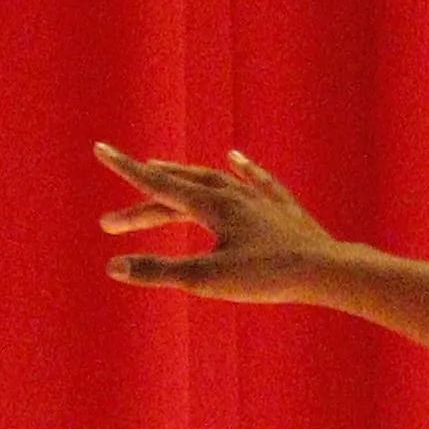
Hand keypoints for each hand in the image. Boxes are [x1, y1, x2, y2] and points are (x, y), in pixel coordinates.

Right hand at [97, 142, 348, 295]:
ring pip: (212, 179)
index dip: (126, 168)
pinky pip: (257, 180)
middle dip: (142, 204)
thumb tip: (112, 267)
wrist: (327, 271)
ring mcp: (259, 198)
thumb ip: (159, 271)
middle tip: (110, 224)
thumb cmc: (267, 277)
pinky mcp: (282, 209)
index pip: (158, 184)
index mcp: (211, 205)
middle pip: (178, 189)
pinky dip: (241, 169)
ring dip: (182, 176)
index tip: (100, 148)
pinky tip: (236, 158)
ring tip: (161, 169)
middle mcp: (233, 193)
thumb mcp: (207, 279)